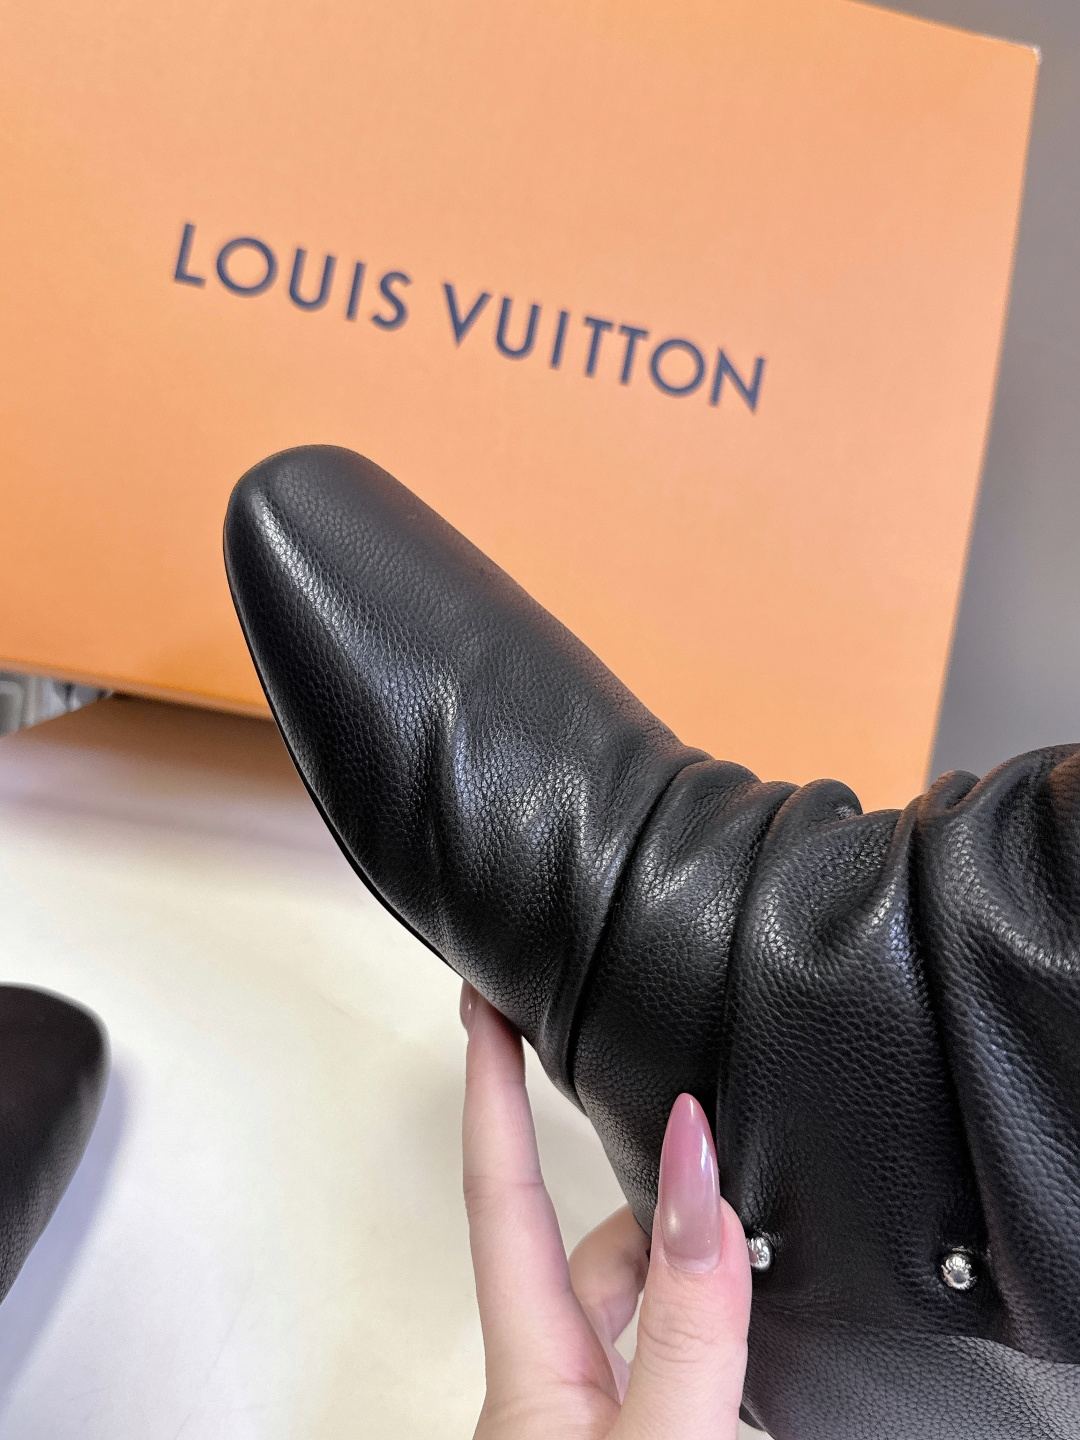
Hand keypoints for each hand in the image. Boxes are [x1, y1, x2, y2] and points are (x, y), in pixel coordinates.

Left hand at [460, 983, 750, 1438]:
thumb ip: (684, 1327)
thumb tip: (698, 1181)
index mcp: (531, 1375)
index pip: (500, 1196)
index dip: (492, 1091)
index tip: (485, 1008)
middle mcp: (554, 1392)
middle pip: (586, 1244)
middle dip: (632, 1173)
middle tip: (677, 1105)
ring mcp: (595, 1425)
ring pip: (638, 1303)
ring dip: (681, 1253)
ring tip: (745, 1215)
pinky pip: (668, 1353)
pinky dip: (703, 1317)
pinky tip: (741, 1318)